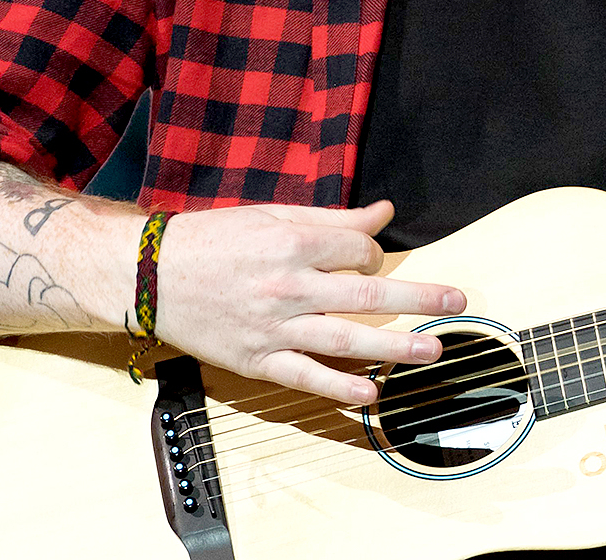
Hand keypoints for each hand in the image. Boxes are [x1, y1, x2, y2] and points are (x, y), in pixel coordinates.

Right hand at [152, 199, 464, 404]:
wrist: (148, 276)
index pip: (359, 252)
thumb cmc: (213, 240)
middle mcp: (287, 286)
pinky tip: (372, 392)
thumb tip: (385, 213)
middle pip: (366, 293)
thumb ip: (333, 218)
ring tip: (432, 350)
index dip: (376, 254)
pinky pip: (305, 377)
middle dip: (419, 297)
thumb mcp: (273, 214)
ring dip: (394, 347)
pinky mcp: (255, 360)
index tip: (373, 260)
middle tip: (458, 301)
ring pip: (345, 339)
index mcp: (292, 242)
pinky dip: (340, 386)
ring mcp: (272, 327)